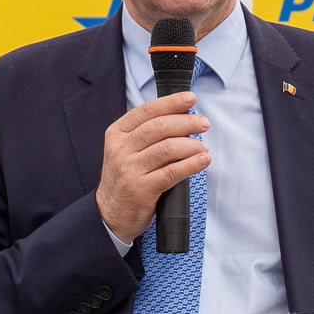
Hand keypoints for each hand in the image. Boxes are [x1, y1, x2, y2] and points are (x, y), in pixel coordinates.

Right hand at [96, 92, 210, 243]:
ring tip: (204, 147)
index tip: (190, 98)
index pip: (146, 111)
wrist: (109, 214)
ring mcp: (129, 169)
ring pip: (168, 148)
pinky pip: (172, 172)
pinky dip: (192, 164)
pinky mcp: (141, 189)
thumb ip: (145, 133)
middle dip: (186, 122)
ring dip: (192, 145)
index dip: (171, 102)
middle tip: (203, 124)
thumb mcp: (125, 150)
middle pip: (159, 127)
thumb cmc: (125, 178)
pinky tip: (203, 161)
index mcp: (117, 134)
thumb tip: (180, 116)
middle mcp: (121, 149)